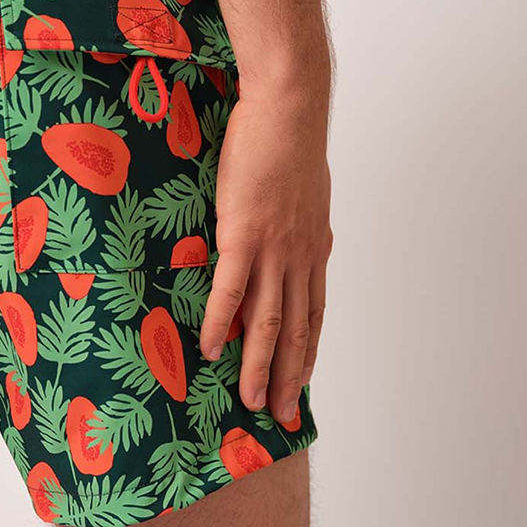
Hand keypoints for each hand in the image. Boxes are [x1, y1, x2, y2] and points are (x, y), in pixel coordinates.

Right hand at [200, 79, 331, 422]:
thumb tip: (297, 240)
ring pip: (268, 321)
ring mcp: (273, 249)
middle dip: (288, 377)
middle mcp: (299, 257)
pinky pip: (230, 290)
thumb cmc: (294, 144)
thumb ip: (303, 225)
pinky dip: (221, 323)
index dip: (309, 352)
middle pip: (297, 329)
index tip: (303, 381)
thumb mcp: (308, 194)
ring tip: (248, 402)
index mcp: (315, 249)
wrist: (289, 111)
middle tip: (280, 415)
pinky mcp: (243, 233)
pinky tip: (211, 350)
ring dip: (257, 366)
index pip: (316, 312)